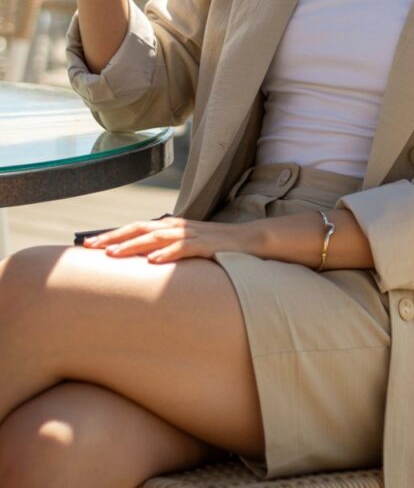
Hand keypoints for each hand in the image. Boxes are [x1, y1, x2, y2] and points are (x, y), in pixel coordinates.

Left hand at [82, 216, 257, 263]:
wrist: (249, 240)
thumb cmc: (215, 246)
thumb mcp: (186, 245)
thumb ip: (166, 248)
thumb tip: (141, 261)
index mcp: (170, 225)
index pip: (136, 227)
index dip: (112, 234)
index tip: (89, 244)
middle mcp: (177, 226)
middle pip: (139, 229)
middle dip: (114, 238)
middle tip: (91, 248)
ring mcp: (191, 234)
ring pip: (156, 237)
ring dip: (133, 245)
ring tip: (113, 255)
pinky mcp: (206, 244)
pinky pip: (183, 249)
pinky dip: (166, 254)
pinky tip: (153, 262)